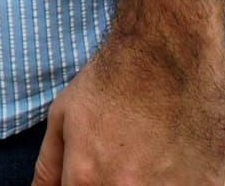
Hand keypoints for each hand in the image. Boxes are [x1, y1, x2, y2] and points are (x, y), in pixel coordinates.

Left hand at [34, 30, 224, 184]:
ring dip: (147, 184)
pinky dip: (175, 184)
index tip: (93, 177)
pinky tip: (172, 161)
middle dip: (111, 185)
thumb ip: (49, 168)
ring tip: (147, 158)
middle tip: (121, 163)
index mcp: (88, 180)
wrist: (168, 52)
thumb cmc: (111, 81)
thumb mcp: (63, 117)